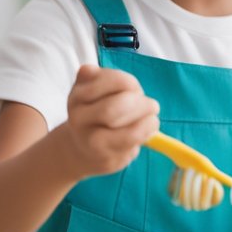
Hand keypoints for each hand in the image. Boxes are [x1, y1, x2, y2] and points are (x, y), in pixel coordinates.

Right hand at [59, 65, 158, 179]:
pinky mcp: (107, 161)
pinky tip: (143, 134)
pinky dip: (145, 137)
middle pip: (118, 107)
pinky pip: (134, 148)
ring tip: (152, 120)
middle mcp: (79, 119)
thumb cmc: (95, 113)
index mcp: (78, 95)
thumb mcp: (93, 91)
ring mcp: (92, 143)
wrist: (80, 149)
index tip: (135, 88)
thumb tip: (89, 70)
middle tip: (152, 106)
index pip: (114, 82)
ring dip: (149, 123)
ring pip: (131, 133)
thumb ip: (98, 79)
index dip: (131, 84)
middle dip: (143, 105)